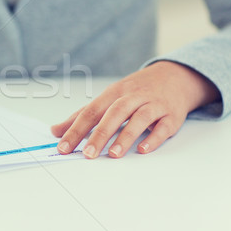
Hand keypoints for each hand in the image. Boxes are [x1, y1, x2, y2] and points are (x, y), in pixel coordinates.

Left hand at [51, 61, 219, 158]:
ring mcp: (153, 105)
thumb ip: (82, 115)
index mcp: (113, 93)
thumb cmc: (135, 91)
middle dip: (99, 135)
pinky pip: (163, 126)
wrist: (174, 76)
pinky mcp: (172, 115)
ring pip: (139, 118)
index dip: (75, 130)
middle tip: (88, 154)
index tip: (64, 147)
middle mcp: (132, 97)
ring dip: (126, 136)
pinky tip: (143, 149)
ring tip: (114, 154)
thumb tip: (55, 131)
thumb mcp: (108, 98)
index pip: (90, 111)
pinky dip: (154, 138)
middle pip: (114, 114)